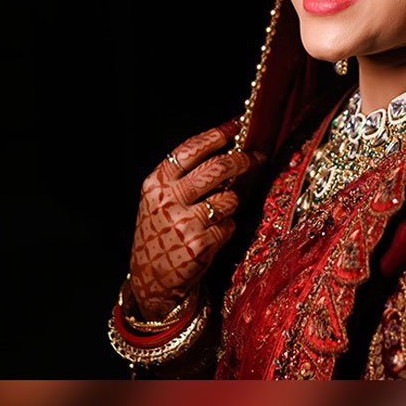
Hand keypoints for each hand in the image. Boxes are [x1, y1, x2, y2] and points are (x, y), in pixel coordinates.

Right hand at [128, 120, 262, 319]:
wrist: (149, 279)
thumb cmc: (161, 232)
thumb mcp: (158, 200)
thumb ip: (183, 177)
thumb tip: (226, 148)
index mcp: (155, 184)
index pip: (189, 150)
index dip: (216, 135)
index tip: (236, 125)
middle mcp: (167, 200)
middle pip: (217, 168)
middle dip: (242, 160)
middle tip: (256, 156)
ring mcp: (183, 222)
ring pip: (229, 198)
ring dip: (230, 204)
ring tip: (215, 215)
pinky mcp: (199, 244)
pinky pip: (229, 225)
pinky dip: (226, 229)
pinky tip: (211, 237)